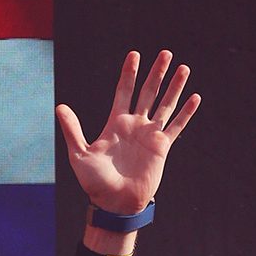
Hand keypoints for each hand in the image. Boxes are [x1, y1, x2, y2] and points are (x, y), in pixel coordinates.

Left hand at [56, 50, 200, 215]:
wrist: (115, 202)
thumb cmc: (95, 181)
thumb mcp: (79, 154)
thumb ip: (72, 130)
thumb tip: (60, 107)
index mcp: (115, 123)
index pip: (123, 91)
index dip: (129, 73)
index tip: (134, 55)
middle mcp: (134, 125)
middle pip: (147, 92)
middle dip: (156, 73)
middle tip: (165, 53)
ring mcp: (150, 135)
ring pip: (165, 104)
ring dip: (174, 86)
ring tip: (183, 68)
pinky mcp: (162, 147)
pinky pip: (176, 126)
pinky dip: (186, 112)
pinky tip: (195, 97)